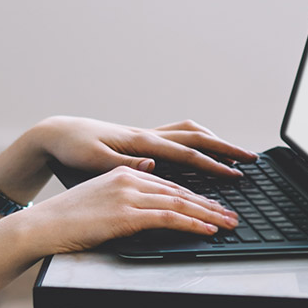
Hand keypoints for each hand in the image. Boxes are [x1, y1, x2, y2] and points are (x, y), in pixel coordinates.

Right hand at [13, 165, 239, 254]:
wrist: (42, 226)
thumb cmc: (66, 220)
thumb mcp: (99, 203)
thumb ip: (124, 203)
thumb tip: (145, 214)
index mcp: (123, 173)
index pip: (169, 185)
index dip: (195, 196)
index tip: (213, 206)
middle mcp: (129, 178)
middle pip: (180, 191)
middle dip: (209, 204)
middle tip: (231, 215)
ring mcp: (128, 195)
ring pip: (179, 203)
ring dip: (209, 215)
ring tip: (228, 224)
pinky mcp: (126, 214)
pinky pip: (168, 218)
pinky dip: (192, 225)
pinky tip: (207, 231)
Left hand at [36, 116, 257, 178]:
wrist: (56, 135)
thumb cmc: (73, 150)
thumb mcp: (94, 162)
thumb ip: (124, 165)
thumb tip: (155, 164)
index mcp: (142, 143)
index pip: (187, 155)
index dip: (214, 166)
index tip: (237, 174)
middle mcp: (148, 135)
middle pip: (197, 138)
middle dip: (226, 148)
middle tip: (251, 159)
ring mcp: (145, 135)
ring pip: (188, 133)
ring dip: (213, 141)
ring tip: (232, 153)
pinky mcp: (139, 140)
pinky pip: (176, 136)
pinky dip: (194, 141)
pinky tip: (199, 150)